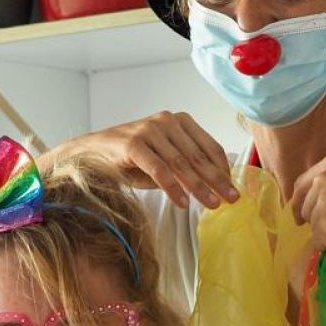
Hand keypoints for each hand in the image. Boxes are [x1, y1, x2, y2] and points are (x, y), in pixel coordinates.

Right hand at [77, 112, 236, 210]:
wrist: (92, 151)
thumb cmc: (132, 157)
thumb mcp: (165, 158)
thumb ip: (187, 166)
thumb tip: (216, 185)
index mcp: (179, 120)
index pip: (209, 145)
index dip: (223, 168)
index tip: (233, 187)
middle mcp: (166, 121)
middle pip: (198, 156)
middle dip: (216, 180)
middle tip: (231, 200)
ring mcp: (149, 130)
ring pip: (181, 164)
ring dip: (199, 187)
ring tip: (211, 205)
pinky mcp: (133, 144)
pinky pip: (159, 169)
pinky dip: (173, 188)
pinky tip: (183, 203)